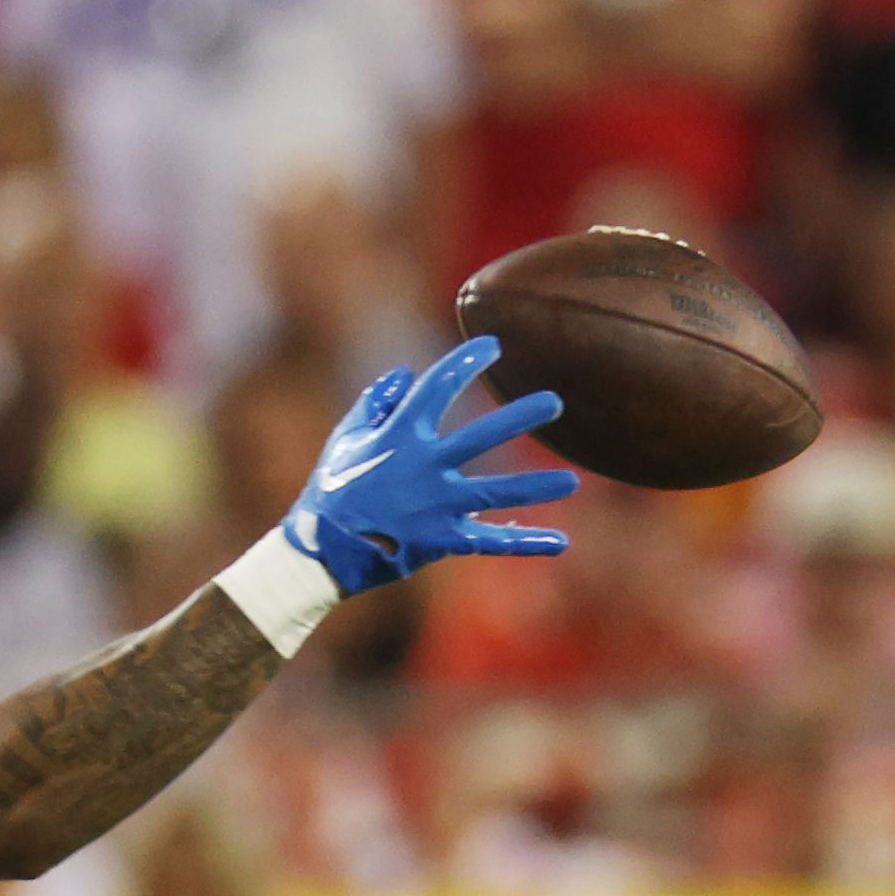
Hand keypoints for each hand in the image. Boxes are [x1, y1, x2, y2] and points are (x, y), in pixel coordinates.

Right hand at [287, 335, 576, 593]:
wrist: (321, 550)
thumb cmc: (333, 488)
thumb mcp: (346, 438)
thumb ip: (376, 403)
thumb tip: (406, 375)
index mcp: (398, 435)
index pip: (438, 388)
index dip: (465, 363)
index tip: (493, 345)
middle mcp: (423, 467)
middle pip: (480, 437)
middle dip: (518, 418)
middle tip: (555, 401)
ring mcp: (436, 505)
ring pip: (495, 492)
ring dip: (536, 487)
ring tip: (573, 481)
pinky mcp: (442, 540)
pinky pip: (490, 541)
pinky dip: (525, 542)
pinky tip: (561, 541)